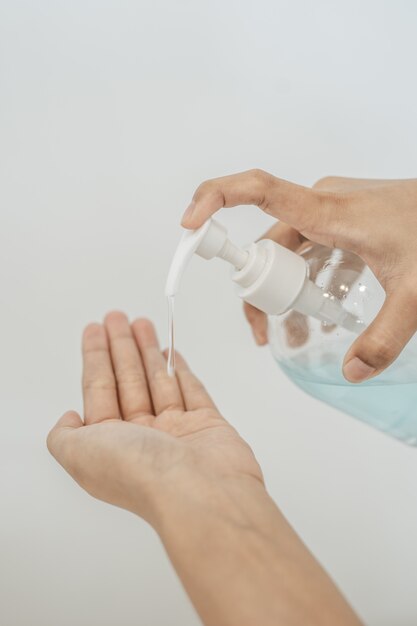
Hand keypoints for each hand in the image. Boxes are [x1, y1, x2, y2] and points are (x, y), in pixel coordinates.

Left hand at [47, 312, 262, 523]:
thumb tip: (68, 420)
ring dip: (149, 351)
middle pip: (128, 380)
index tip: (95, 330)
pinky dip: (181, 371)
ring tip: (143, 323)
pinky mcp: (208, 424)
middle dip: (121, 347)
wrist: (201, 494)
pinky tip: (172, 354)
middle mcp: (142, 436)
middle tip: (118, 317)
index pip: (100, 389)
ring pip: (158, 380)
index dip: (96, 357)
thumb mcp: (80, 454)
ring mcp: (176, 430)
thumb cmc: (141, 474)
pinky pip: (191, 390)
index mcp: (111, 443)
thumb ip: (64, 436)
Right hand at [181, 171, 416, 382]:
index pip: (257, 190)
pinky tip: (325, 310)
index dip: (214, 199)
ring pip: (289, 253)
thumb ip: (385, 338)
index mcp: (328, 210)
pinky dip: (309, 281)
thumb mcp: (416, 293)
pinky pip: (310, 251)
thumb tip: (351, 370)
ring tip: (301, 332)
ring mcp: (332, 211)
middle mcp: (321, 204)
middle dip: (263, 292)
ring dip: (288, 291)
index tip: (190, 226)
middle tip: (271, 333)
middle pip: (268, 247)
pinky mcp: (342, 220)